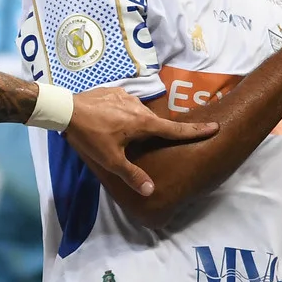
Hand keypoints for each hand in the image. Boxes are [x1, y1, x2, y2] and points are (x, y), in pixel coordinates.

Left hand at [63, 86, 217, 196]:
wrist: (66, 110)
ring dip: (135, 125)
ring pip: (139, 114)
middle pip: (155, 123)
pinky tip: (109, 123)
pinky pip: (125, 105)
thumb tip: (151, 190)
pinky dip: (122, 115)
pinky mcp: (114, 91)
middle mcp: (139, 107)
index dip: (196, 131)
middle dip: (155, 133)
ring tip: (118, 135)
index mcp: (143, 123)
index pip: (175, 130)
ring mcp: (126, 96)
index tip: (214, 127)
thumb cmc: (90, 136)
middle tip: (148, 143)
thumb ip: (132, 175)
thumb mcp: (111, 160)